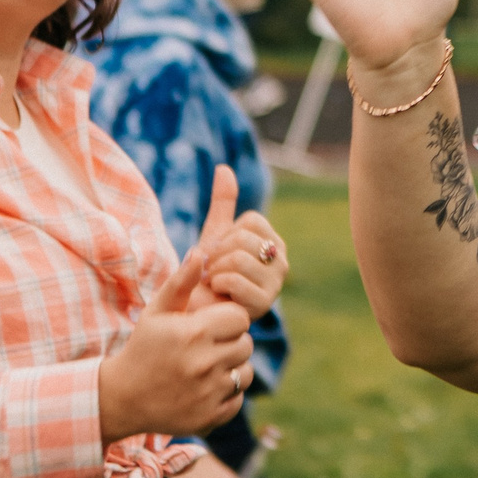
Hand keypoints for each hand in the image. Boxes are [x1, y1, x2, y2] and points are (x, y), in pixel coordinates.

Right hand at [98, 249, 255, 441]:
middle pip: (246, 344)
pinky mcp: (210, 417)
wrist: (121, 398)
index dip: (227, 319)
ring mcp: (208, 393)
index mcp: (193, 333)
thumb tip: (201, 252)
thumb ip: (181, 282)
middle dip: (230, 342)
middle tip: (207, 346)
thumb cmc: (142, 348)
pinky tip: (204, 388)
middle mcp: (203, 364)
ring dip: (232, 368)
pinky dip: (226, 394)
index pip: (240, 318)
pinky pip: (238, 399)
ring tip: (207, 367)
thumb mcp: (156, 312)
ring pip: (246, 372)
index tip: (210, 325)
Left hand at [185, 166, 288, 319]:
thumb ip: (223, 202)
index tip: (220, 252)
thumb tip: (223, 168)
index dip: (225, 234)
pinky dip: (218, 285)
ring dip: (215, 271)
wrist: (196, 309)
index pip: (250, 221)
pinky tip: (220, 295)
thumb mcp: (215, 234)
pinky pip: (234, 279)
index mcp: (273, 240)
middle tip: (213, 271)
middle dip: (217, 254)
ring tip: (216, 283)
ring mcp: (276, 282)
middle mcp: (281, 260)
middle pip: (243, 238)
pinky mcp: (264, 303)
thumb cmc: (208, 274)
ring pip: (238, 258)